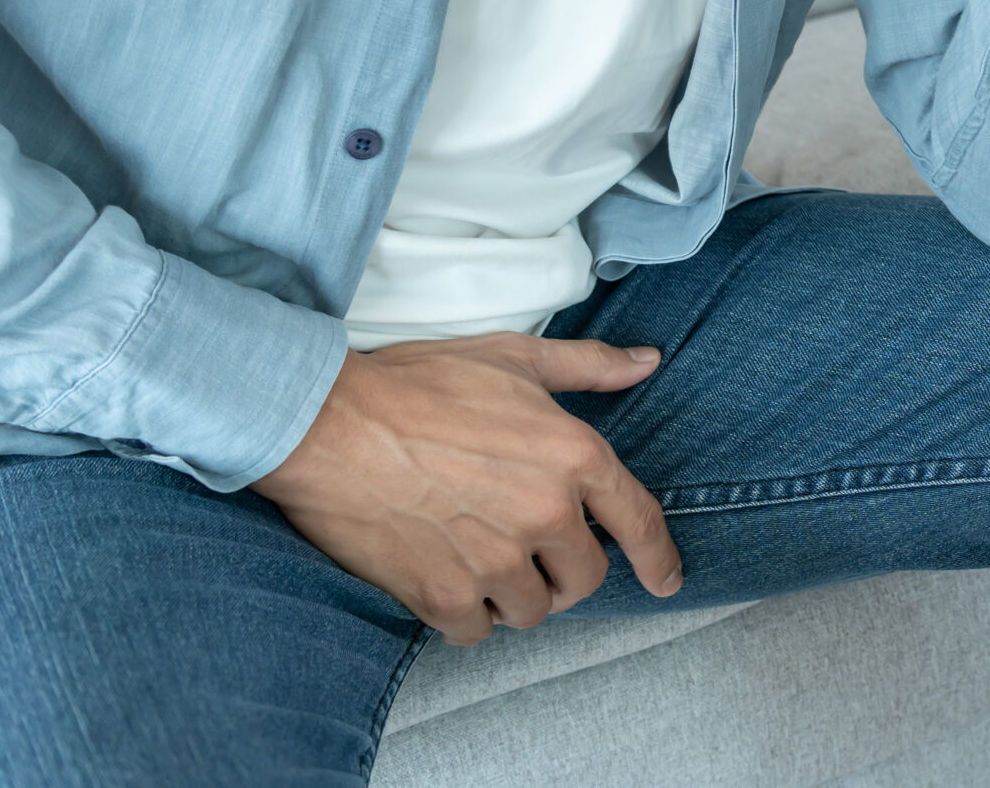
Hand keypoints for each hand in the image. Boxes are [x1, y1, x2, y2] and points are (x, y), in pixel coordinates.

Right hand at [250, 334, 684, 645]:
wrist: (324, 420)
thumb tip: (647, 363)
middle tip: (529, 550)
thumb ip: (589, 367)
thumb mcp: (513, 358)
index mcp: (574, 456)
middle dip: (564, 571)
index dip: (658, 559)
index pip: (640, 522)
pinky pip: (475, 633)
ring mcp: (495, 560)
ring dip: (514, 595)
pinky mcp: (442, 594)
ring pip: (533, 610)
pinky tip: (447, 584)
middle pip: (585, 578)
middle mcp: (545, 514)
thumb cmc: (418, 383)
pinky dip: (465, 618)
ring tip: (482, 562)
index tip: (665, 582)